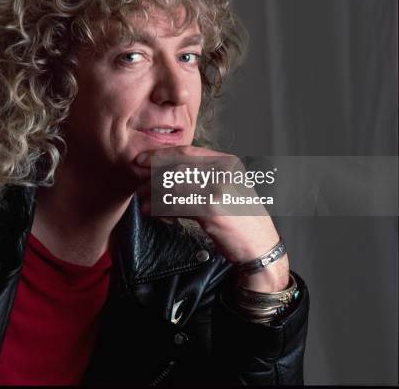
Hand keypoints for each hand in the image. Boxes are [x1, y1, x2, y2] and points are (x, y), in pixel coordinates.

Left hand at [134, 145, 289, 291]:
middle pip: (176, 167)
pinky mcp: (211, 209)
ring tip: (141, 201)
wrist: (261, 247)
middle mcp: (223, 172)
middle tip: (137, 184)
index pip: (187, 152)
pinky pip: (175, 204)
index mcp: (227, 162)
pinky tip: (150, 212)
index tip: (140, 159)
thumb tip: (163, 171)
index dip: (160, 154)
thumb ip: (200, 176)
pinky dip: (158, 208)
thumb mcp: (225, 188)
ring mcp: (218, 189)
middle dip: (152, 175)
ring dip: (151, 194)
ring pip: (172, 185)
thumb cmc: (240, 218)